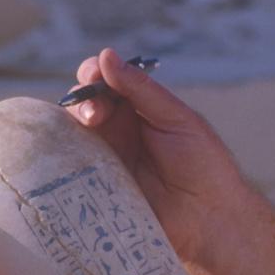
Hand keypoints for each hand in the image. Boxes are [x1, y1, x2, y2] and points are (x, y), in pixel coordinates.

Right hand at [67, 47, 249, 267]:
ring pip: (73, 133)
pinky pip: (71, 168)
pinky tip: (68, 150)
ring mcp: (105, 159)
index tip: (94, 74)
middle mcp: (119, 131)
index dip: (95, 73)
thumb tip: (106, 55)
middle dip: (84, 97)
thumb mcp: (177, 118)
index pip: (108, 82)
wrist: (210, 218)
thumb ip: (141, 90)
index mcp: (140, 110)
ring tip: (92, 124)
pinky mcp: (96, 188)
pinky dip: (63, 155)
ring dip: (73, 123)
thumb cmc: (204, 164)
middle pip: (85, 104)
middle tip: (95, 110)